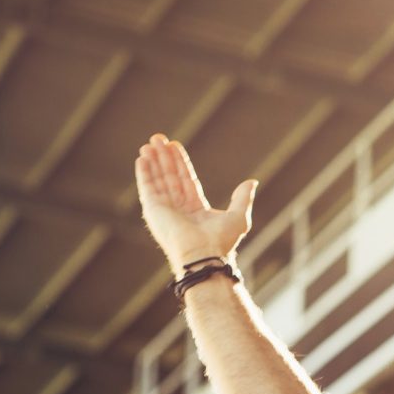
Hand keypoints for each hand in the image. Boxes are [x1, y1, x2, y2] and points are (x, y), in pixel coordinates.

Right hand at [135, 133, 255, 274]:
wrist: (203, 255)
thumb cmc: (221, 241)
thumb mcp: (238, 216)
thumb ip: (242, 198)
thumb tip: (251, 182)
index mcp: (195, 210)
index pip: (185, 179)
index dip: (180, 162)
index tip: (174, 145)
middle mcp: (178, 209)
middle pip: (170, 176)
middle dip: (164, 157)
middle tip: (158, 138)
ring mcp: (165, 210)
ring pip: (158, 179)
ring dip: (153, 161)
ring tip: (149, 143)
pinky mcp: (154, 211)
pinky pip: (147, 188)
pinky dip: (144, 173)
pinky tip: (142, 158)